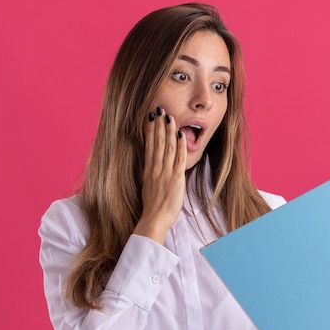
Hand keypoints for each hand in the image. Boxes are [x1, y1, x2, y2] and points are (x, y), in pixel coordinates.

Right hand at [134, 107, 186, 243]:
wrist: (154, 219)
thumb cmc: (153, 207)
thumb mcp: (149, 187)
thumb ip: (153, 174)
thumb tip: (155, 165)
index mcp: (148, 170)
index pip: (149, 145)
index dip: (150, 130)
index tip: (151, 117)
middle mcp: (156, 169)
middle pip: (157, 142)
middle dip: (159, 125)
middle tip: (160, 109)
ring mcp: (165, 173)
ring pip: (167, 147)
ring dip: (168, 131)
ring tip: (169, 116)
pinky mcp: (175, 179)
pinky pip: (178, 159)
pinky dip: (180, 146)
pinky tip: (181, 135)